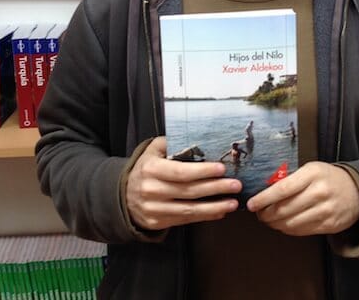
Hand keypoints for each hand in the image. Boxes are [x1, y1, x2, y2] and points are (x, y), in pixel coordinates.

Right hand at [126, 137, 241, 229]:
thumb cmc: (145, 168)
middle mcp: (151, 190)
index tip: (222, 169)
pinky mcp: (157, 223)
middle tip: (236, 185)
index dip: (202, 171)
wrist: (122, 195)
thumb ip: (171, 143)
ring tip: (233, 202)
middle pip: (188, 191)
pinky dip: (204, 216)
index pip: (180, 171)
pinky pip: (185, 220)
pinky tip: (219, 211)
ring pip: (188, 210)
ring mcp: (153, 209)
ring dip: (214, 207)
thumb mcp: (152, 151)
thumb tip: (197, 135)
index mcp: (150, 169)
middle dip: (215, 188)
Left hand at [246, 161, 358, 235]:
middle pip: (284, 209)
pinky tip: (284, 224)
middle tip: (258, 213)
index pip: (282, 189)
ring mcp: (325, 211)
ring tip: (269, 220)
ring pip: (290, 223)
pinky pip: (301, 231)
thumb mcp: (311, 169)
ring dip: (275, 224)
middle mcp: (319, 193)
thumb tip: (265, 191)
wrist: (358, 190)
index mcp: (312, 174)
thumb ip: (291, 179)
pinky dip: (288, 229)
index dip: (263, 199)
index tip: (252, 204)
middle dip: (266, 214)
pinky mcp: (329, 225)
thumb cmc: (328, 178)